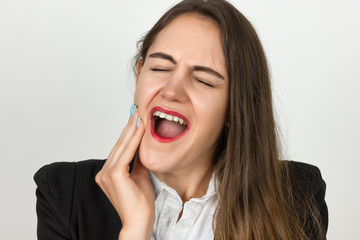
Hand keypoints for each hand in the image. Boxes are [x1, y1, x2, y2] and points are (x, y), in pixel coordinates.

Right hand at [95, 105, 154, 239]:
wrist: (139, 221)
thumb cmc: (140, 202)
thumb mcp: (139, 175)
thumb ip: (137, 161)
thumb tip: (142, 146)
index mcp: (108, 173)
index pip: (120, 148)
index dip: (128, 132)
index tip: (136, 117)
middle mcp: (104, 172)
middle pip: (120, 144)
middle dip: (130, 125)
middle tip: (137, 109)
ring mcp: (106, 173)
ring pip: (122, 146)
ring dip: (132, 129)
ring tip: (140, 114)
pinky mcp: (114, 175)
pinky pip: (126, 153)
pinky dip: (134, 139)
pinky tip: (141, 128)